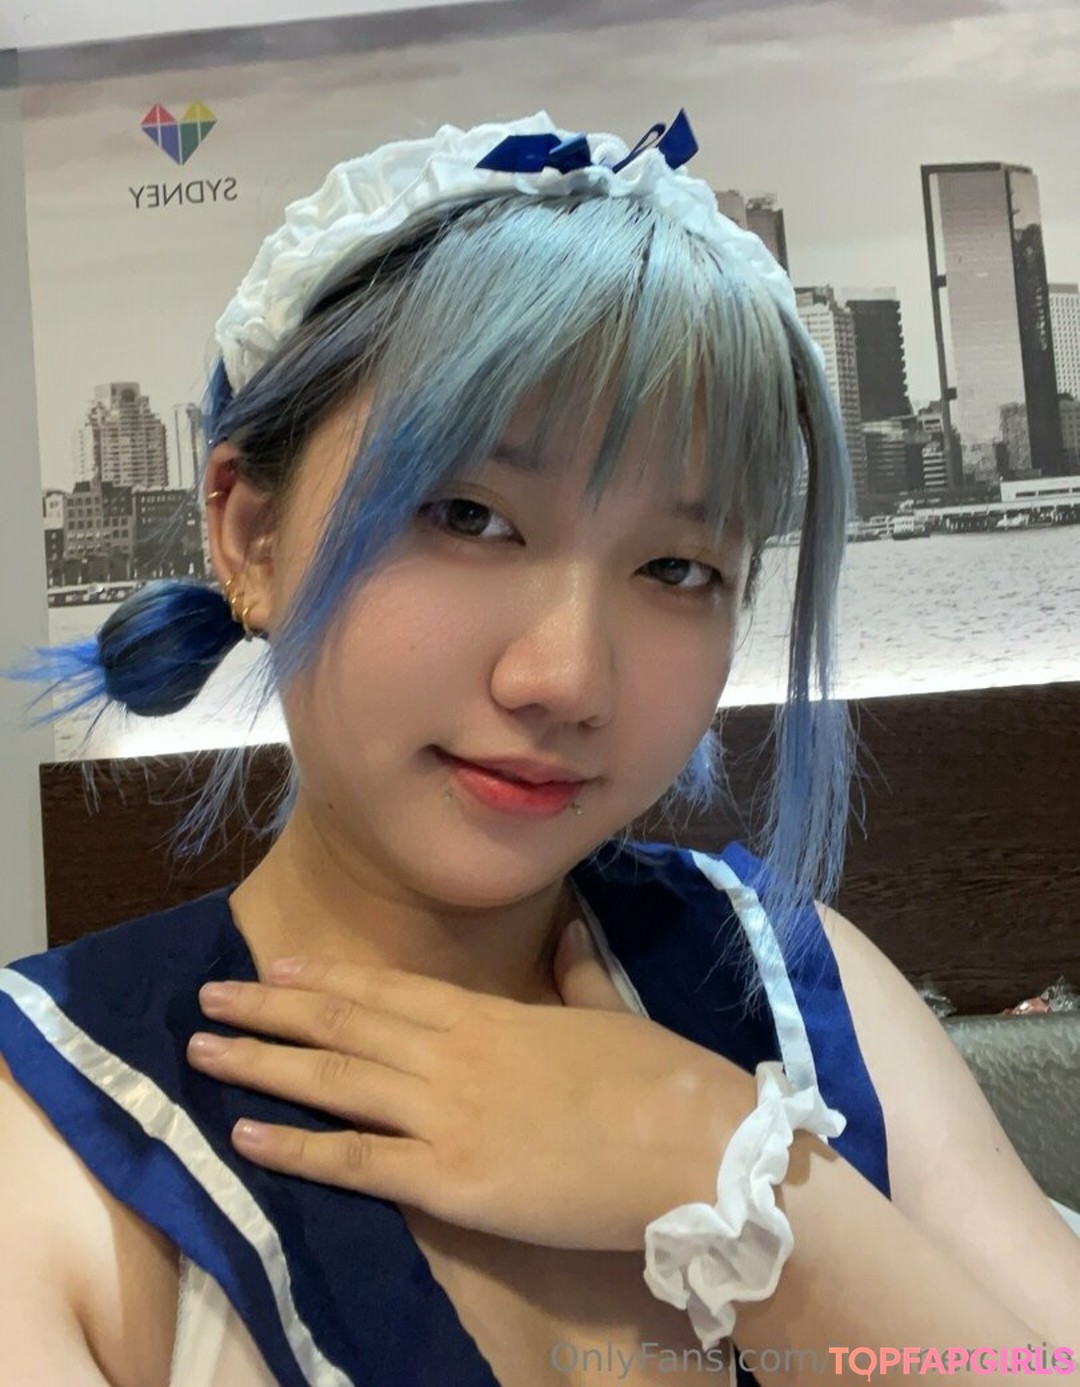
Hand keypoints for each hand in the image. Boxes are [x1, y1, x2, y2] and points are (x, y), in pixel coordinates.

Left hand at [187, 921, 754, 1251]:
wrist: (692, 1146)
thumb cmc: (657, 1079)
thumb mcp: (612, 1011)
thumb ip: (580, 969)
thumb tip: (575, 927)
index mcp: (490, 1015)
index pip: (387, 990)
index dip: (324, 981)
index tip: (273, 968)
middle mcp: (452, 1054)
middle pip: (342, 1027)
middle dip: (268, 1013)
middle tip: (207, 1000)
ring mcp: (447, 1114)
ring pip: (334, 1081)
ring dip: (262, 1064)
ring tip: (202, 1052)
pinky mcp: (451, 1179)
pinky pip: (357, 1162)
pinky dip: (297, 1148)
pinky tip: (246, 1136)